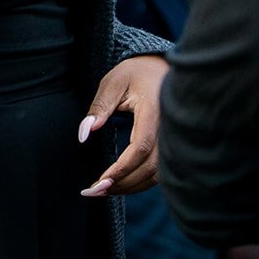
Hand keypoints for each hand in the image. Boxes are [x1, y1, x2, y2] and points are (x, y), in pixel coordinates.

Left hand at [76, 54, 168, 196]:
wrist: (161, 67)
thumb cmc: (135, 72)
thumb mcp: (113, 82)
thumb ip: (99, 107)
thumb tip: (84, 135)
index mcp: (155, 111)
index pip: (140, 147)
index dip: (121, 168)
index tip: (99, 180)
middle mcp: (169, 128)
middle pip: (150, 167)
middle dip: (123, 184)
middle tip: (95, 191)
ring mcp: (173, 138)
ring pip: (158, 174)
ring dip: (132, 187)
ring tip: (104, 190)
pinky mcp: (172, 144)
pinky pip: (160, 170)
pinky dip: (142, 181)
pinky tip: (122, 183)